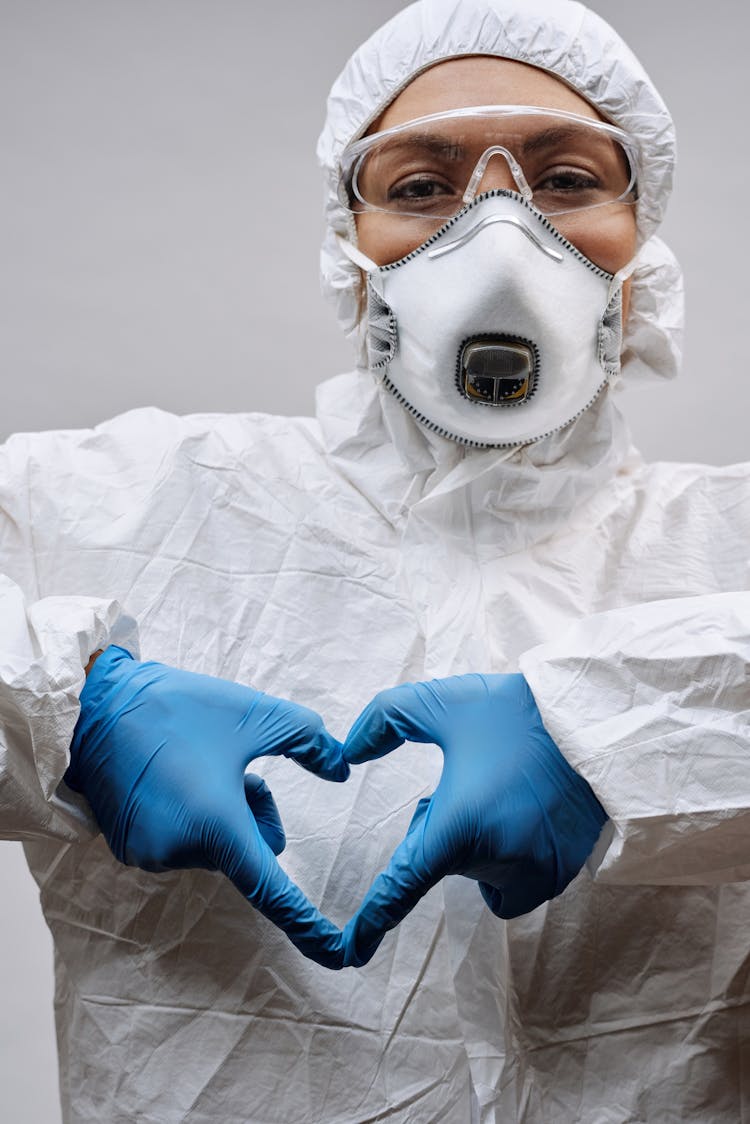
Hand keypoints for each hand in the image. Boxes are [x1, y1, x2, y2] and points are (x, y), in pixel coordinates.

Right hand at [65, 646, 348, 968]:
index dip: (309, 926)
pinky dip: (193, 818)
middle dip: (254, 816)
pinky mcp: (128, 846)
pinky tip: (177, 776)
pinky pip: (182, 844)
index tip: (341, 957)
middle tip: (241, 770)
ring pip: (214, 846)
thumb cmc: (179, 707)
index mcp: (215, 827)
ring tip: (202, 765)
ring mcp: (149, 855)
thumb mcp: (255, 714)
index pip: (272, 891)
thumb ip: (308, 742)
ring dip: (222, 813)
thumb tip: (341, 769)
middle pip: (245, 852)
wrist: (99, 701)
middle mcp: (179, 853)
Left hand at [341, 673, 606, 966]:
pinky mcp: (562, 873)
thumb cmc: (516, 712)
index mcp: (459, 826)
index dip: (371, 921)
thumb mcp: (443, 702)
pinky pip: (519, 878)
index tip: (350, 952)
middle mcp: (497, 862)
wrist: (597, 722)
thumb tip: (350, 751)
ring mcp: (535, 874)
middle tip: (475, 782)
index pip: (402, 887)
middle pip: (446, 863)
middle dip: (449, 831)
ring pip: (483, 873)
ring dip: (481, 844)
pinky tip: (530, 810)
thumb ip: (387, 719)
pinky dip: (514, 853)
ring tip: (508, 792)